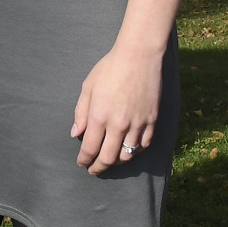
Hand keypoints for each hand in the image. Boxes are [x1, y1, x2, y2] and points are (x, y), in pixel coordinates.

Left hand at [71, 39, 163, 173]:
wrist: (139, 56)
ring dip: (116, 162)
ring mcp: (137, 124)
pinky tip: (128, 150)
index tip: (82, 163)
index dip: (84, 159)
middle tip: (94, 170)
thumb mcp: (88, 87)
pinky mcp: (151, 121)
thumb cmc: (110, 68)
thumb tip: (76, 134)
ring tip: (110, 161)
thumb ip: (81, 113)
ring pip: (127, 155)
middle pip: (108, 158)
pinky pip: (143, 145)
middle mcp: (119, 124)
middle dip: (99, 167)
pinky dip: (134, 152)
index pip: (90, 148)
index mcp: (100, 115)